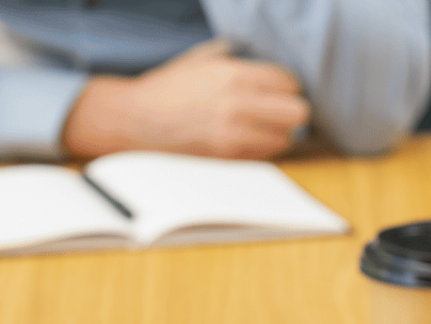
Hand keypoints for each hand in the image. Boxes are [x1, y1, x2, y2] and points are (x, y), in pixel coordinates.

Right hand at [62, 40, 308, 159]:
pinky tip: (246, 141)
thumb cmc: (164, 89)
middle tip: (278, 111)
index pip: (288, 82)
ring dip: (278, 133)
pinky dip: (260, 150)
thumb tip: (262, 63)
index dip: (286, 86)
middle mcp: (237, 104)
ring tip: (262, 129)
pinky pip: (262, 157)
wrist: (133, 120)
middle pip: (296, 112)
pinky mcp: (224, 158)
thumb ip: (235, 58)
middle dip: (291, 110)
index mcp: (233, 74)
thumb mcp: (201, 60)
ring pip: (284, 139)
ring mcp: (231, 135)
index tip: (277, 91)